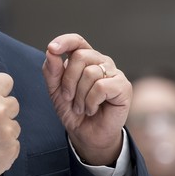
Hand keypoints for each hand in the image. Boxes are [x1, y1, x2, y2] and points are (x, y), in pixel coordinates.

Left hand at [42, 34, 130, 165]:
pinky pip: (101, 86)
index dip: (65, 41)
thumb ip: (52, 71)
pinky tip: (92, 109)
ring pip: (90, 73)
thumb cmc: (74, 111)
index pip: (77, 41)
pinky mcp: (123, 87)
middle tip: (69, 98)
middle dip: (68, 80)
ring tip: (81, 107)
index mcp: (85, 60)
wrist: (86, 135)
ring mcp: (114, 73)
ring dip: (79, 96)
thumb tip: (51, 51)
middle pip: (80, 56)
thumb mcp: (56, 91)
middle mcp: (101, 62)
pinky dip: (91, 101)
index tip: (52, 48)